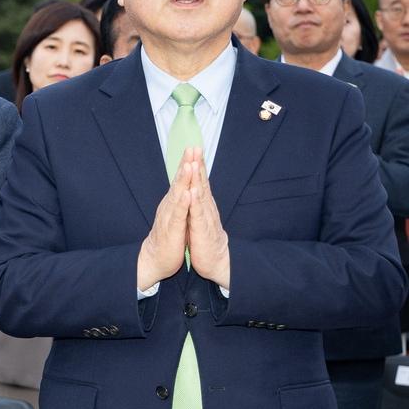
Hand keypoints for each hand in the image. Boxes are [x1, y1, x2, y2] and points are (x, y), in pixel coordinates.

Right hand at [136, 148, 194, 290]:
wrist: (155, 259)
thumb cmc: (169, 237)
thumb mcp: (177, 215)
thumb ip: (181, 201)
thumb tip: (186, 186)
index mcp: (173, 202)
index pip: (181, 180)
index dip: (188, 164)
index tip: (194, 149)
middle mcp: (169, 206)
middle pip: (178, 181)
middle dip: (186, 164)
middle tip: (192, 148)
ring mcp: (169, 216)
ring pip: (177, 194)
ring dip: (183, 180)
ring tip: (189, 165)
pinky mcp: (171, 229)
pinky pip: (178, 214)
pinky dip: (183, 203)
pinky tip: (187, 193)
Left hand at [187, 156, 230, 288]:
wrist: (216, 261)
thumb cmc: (205, 238)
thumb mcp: (199, 217)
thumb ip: (197, 203)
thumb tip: (193, 188)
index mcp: (203, 204)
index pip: (199, 181)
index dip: (196, 165)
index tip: (192, 148)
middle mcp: (207, 208)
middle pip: (202, 182)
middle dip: (198, 165)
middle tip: (195, 147)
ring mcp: (206, 218)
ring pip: (201, 195)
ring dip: (197, 179)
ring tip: (194, 163)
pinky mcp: (203, 230)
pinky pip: (199, 214)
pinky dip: (195, 202)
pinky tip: (192, 191)